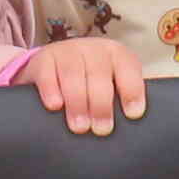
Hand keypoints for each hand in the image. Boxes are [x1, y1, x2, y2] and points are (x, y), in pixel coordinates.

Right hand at [29, 38, 148, 136]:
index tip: (133, 114)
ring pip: (73, 73)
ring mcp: (67, 50)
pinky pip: (47, 73)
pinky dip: (51, 90)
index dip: (132, 90)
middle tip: (102, 129)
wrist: (55, 65)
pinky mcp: (43, 58)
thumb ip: (121, 99)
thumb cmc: (91, 83)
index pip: (128, 67)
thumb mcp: (110, 85)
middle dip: (101, 104)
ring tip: (80, 127)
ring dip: (77, 102)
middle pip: (99, 73)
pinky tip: (55, 106)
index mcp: (116, 54)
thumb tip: (134, 125)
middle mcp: (93, 48)